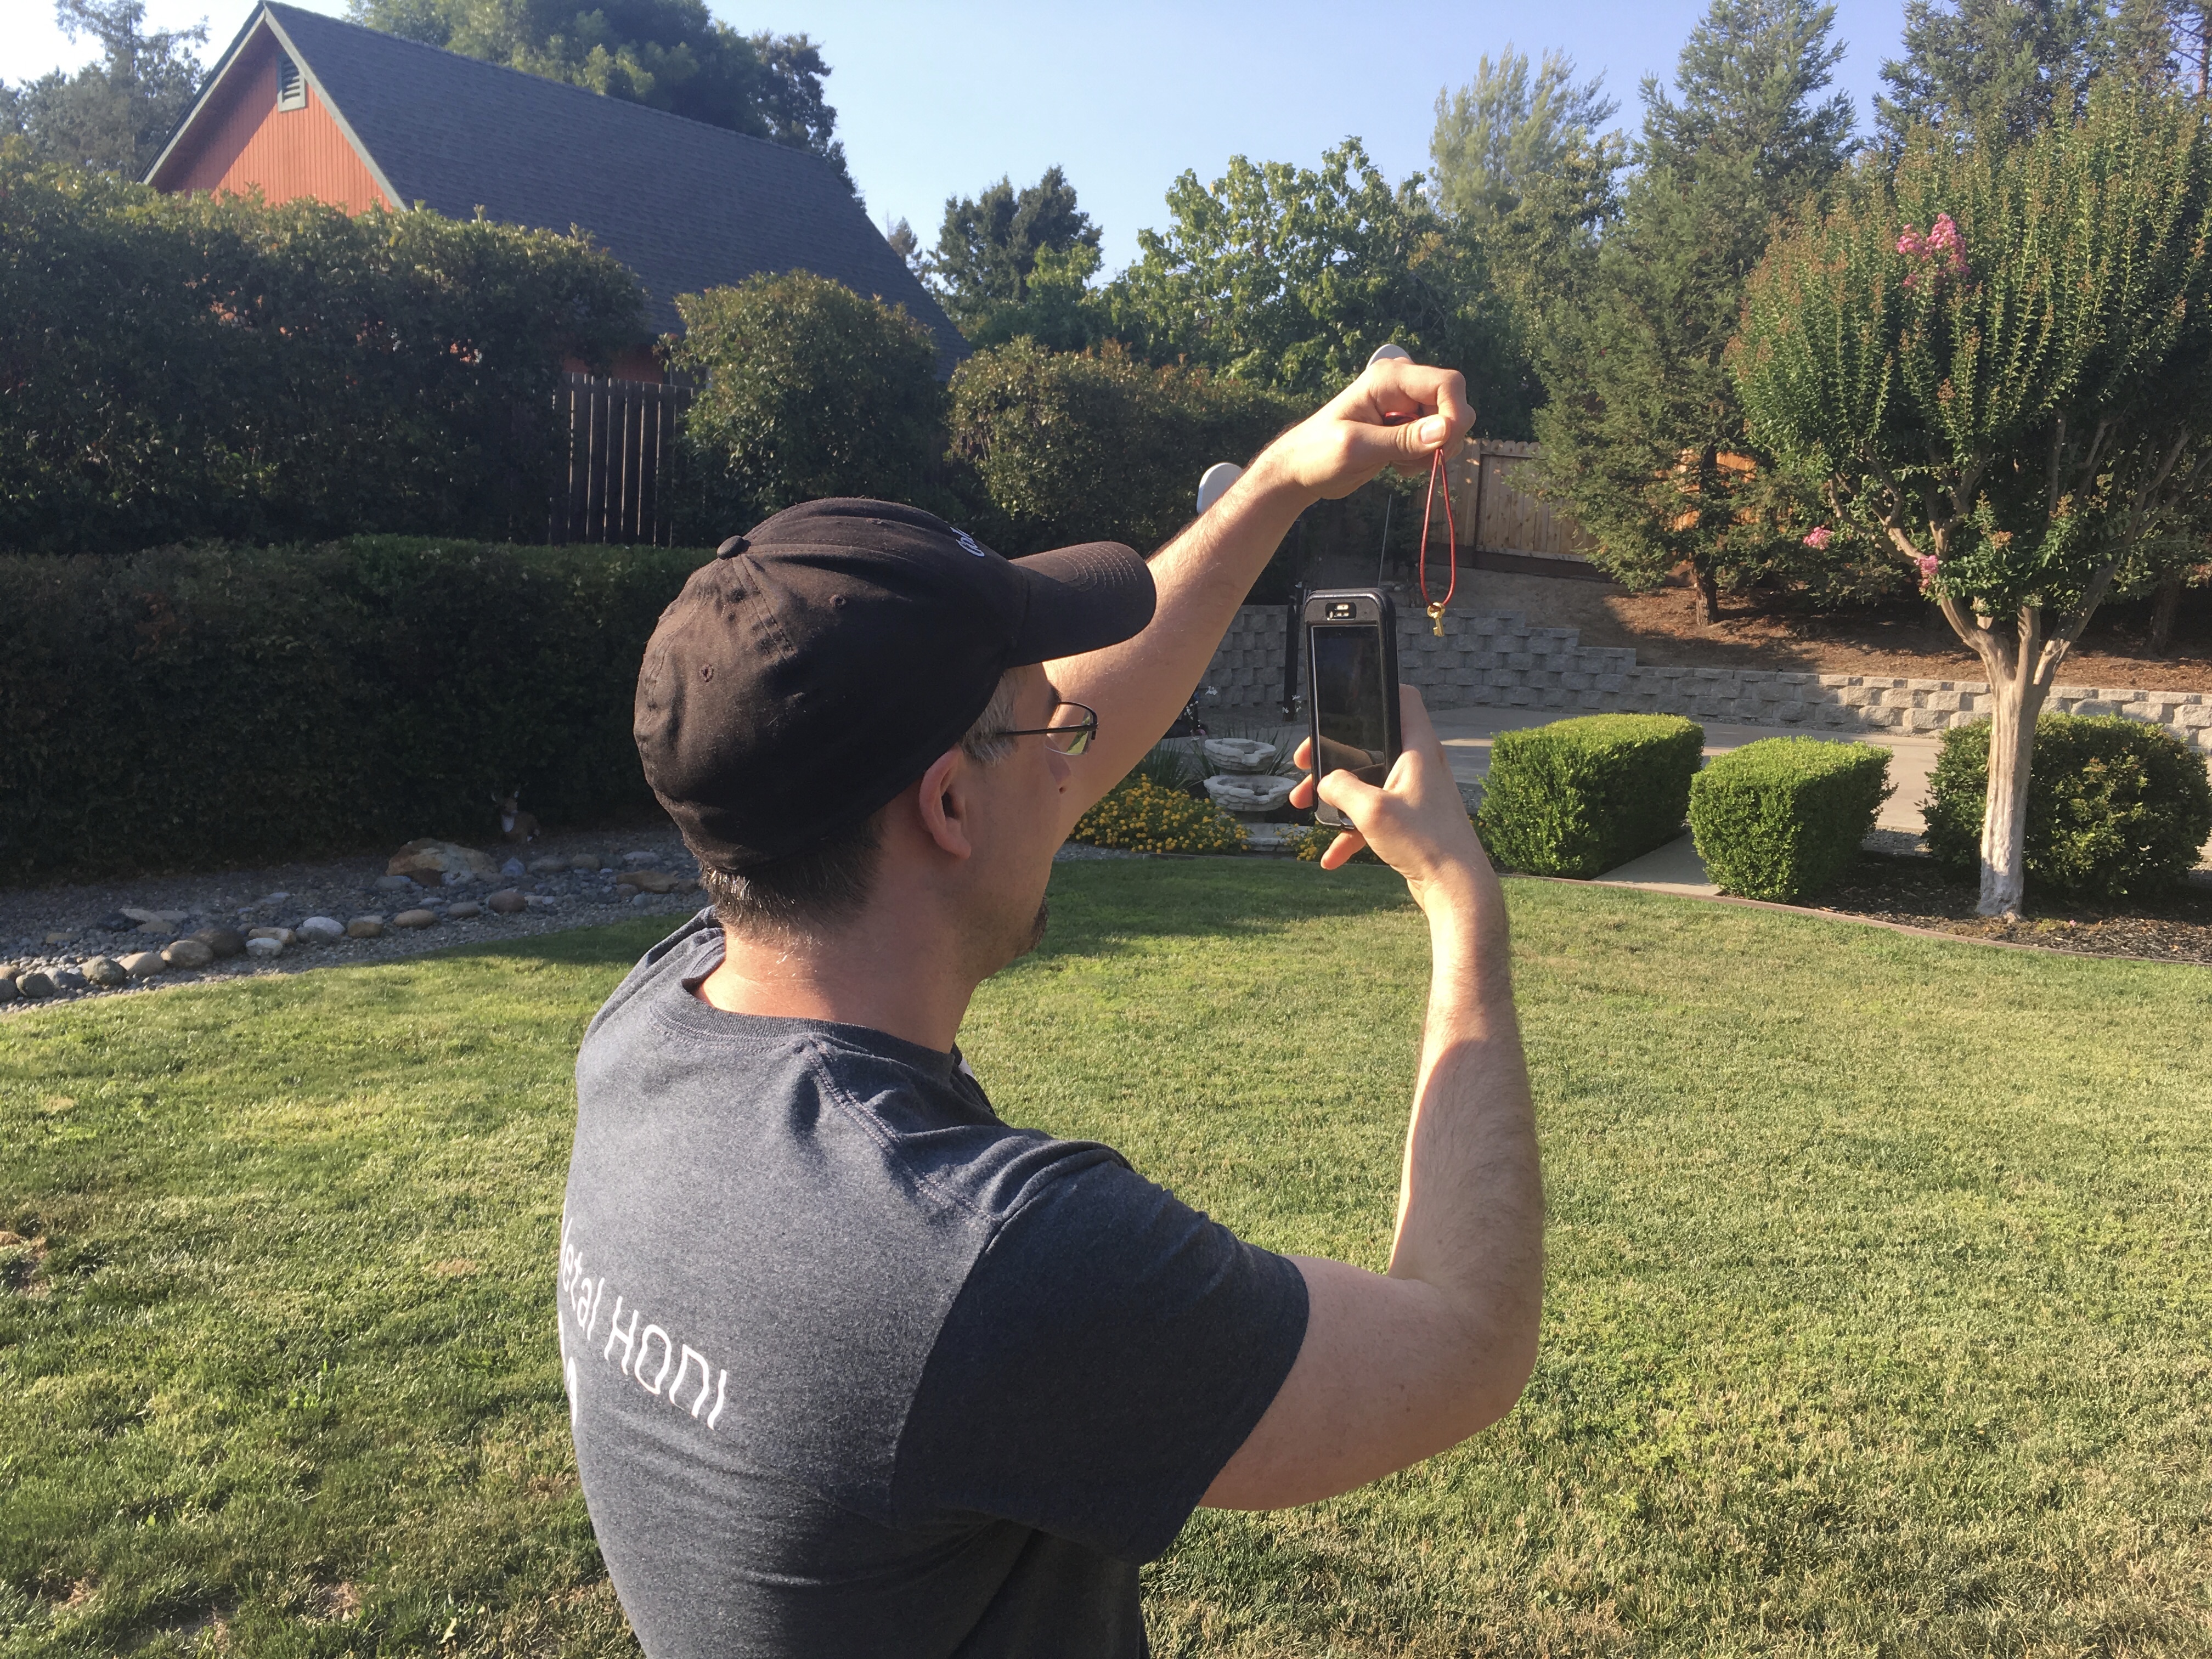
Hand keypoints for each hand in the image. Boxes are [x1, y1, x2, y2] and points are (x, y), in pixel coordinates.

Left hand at [1255, 360, 1473, 502]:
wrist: (1301, 469)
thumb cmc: (1317, 453)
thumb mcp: (1357, 448)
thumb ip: (1400, 439)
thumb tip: (1445, 430)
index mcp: (1389, 378)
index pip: (1447, 383)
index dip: (1455, 413)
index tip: (1443, 445)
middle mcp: (1403, 386)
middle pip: (1454, 404)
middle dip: (1444, 437)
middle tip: (1412, 460)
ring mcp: (1408, 406)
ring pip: (1449, 426)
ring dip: (1433, 452)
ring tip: (1397, 462)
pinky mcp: (1409, 426)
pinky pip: (1438, 440)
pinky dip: (1425, 458)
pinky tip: (1396, 463)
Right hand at [1288, 686, 1491, 910]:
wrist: (1455, 889)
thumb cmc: (1425, 842)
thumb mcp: (1372, 810)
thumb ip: (1341, 787)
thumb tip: (1325, 783)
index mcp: (1417, 749)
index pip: (1402, 699)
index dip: (1375, 692)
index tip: (1343, 704)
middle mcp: (1418, 766)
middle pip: (1369, 746)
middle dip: (1333, 759)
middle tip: (1305, 767)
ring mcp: (1414, 795)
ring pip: (1367, 784)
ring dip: (1336, 797)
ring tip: (1306, 811)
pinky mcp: (1411, 822)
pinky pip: (1373, 818)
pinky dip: (1351, 833)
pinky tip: (1331, 857)